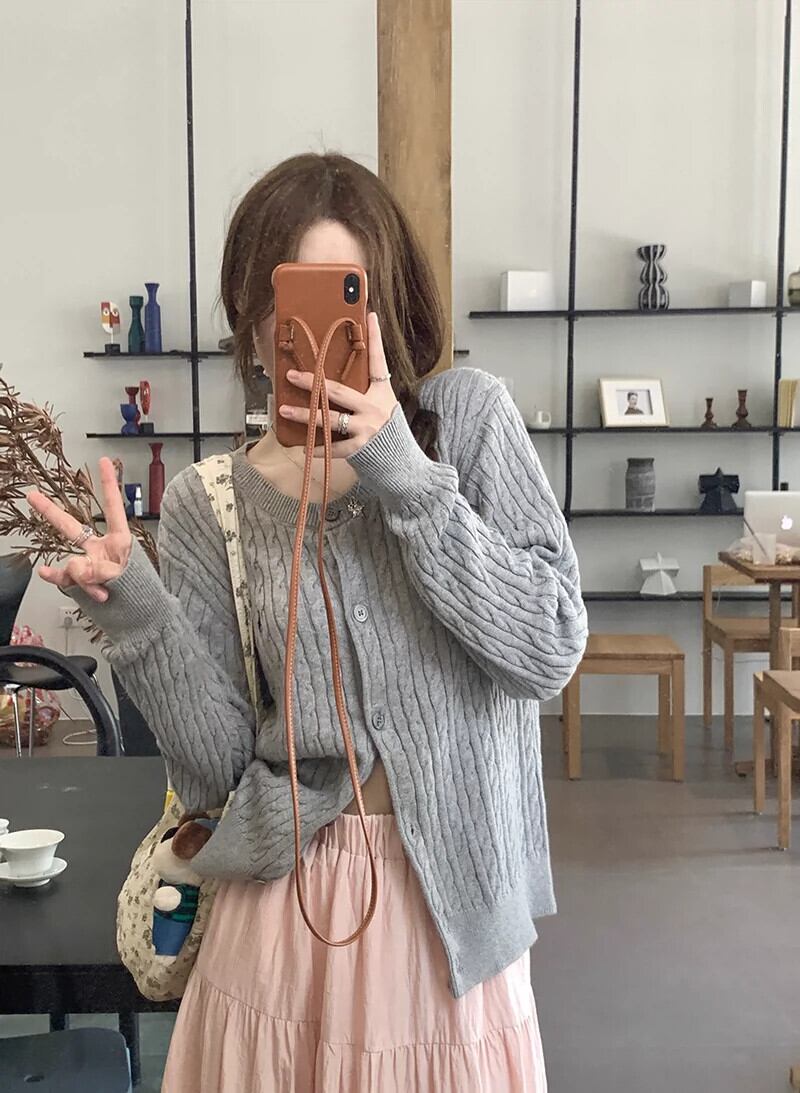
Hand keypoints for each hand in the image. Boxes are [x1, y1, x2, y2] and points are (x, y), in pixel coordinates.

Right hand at [28, 457, 132, 603]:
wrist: (141, 619)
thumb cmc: (143, 593)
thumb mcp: (127, 577)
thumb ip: (101, 571)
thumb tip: (76, 569)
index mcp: (120, 541)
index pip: (112, 507)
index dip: (108, 484)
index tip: (104, 461)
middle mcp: (101, 549)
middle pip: (71, 527)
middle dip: (50, 512)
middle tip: (32, 495)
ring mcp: (88, 565)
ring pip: (70, 563)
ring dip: (81, 578)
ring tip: (101, 590)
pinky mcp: (79, 582)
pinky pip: (63, 578)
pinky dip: (61, 581)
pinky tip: (51, 576)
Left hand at [278, 312, 398, 457]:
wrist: (403, 464)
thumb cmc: (388, 433)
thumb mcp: (383, 407)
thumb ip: (364, 394)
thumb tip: (335, 383)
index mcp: (382, 394)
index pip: (379, 362)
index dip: (375, 339)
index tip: (371, 316)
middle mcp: (374, 408)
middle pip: (339, 391)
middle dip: (313, 383)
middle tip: (292, 375)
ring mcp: (367, 429)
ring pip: (329, 419)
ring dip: (305, 415)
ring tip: (285, 410)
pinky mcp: (360, 449)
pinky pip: (334, 447)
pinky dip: (319, 448)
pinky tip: (304, 446)